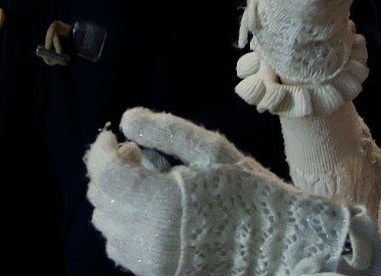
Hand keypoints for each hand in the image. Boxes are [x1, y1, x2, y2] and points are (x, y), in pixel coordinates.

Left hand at [86, 108, 354, 275]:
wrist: (279, 245)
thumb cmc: (250, 190)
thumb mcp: (212, 150)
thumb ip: (166, 131)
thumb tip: (126, 119)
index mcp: (162, 202)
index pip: (105, 175)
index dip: (101, 151)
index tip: (113, 137)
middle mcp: (149, 237)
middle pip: (101, 198)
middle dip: (110, 170)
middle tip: (137, 154)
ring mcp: (151, 262)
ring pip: (106, 224)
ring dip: (117, 197)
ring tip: (149, 182)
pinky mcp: (156, 274)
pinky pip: (120, 247)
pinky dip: (125, 224)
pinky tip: (153, 209)